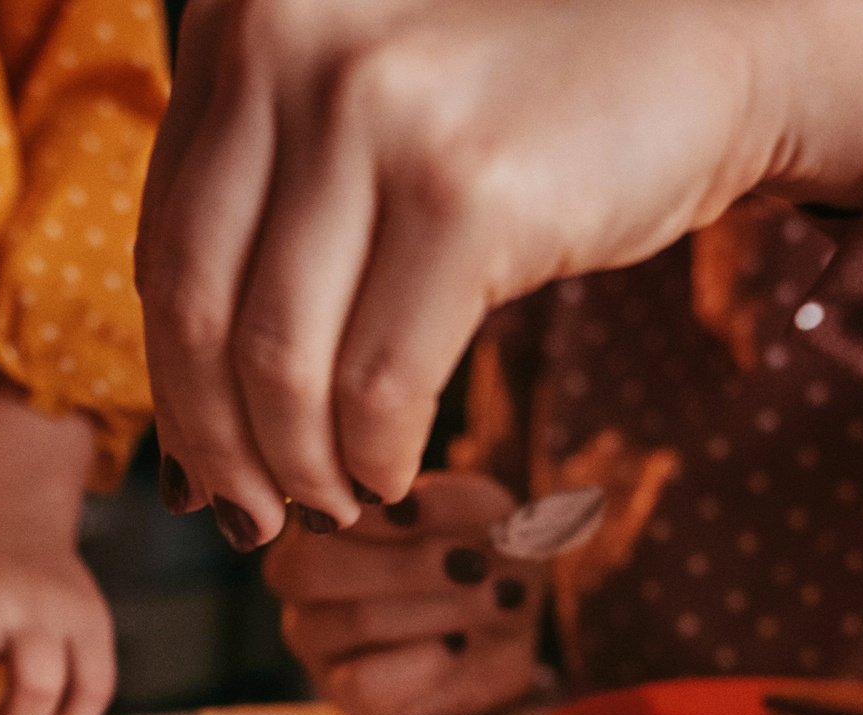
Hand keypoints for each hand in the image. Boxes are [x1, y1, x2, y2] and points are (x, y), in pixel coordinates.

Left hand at [137, 0, 862, 544]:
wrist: (699, 54)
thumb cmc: (518, 117)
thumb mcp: (357, 130)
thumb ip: (263, 225)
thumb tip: (178, 439)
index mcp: (238, 19)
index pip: (162, 247)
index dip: (175, 381)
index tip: (205, 460)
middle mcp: (285, 45)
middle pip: (200, 310)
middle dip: (219, 444)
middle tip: (249, 516)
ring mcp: (377, 114)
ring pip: (281, 363)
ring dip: (299, 467)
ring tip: (330, 502)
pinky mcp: (464, 195)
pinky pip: (380, 386)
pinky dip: (374, 459)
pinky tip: (392, 476)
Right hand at [264, 470, 540, 714]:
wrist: (508, 625)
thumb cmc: (478, 554)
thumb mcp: (477, 512)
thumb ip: (444, 502)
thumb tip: (409, 509)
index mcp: (318, 511)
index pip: (322, 510)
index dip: (390, 517)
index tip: (454, 524)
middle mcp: (296, 571)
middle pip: (316, 566)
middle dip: (412, 567)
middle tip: (477, 567)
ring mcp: (311, 634)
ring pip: (355, 619)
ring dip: (438, 608)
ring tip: (493, 599)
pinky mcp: (341, 689)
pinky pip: (365, 681)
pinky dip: (426, 662)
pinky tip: (459, 646)